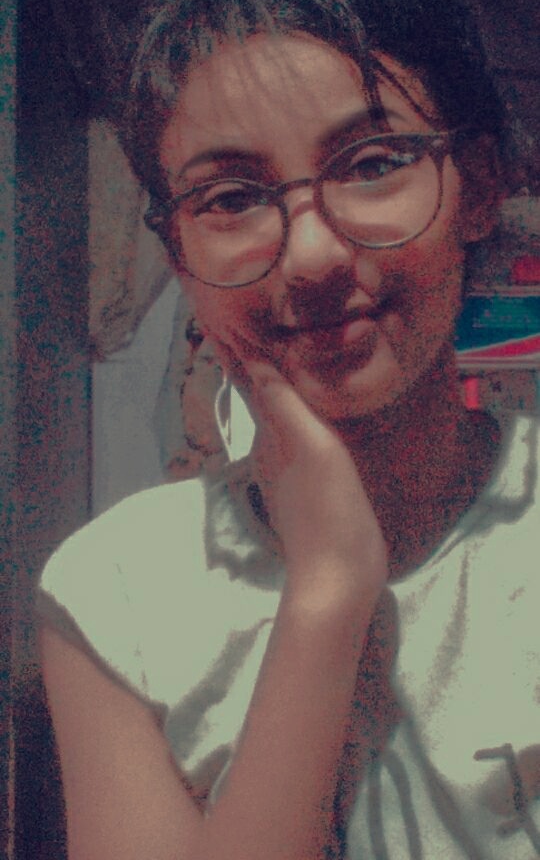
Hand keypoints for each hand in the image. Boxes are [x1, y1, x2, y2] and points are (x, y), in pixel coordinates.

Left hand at [216, 335, 386, 601]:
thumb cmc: (327, 509)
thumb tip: (254, 358)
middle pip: (259, 397)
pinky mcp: (310, 488)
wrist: (338, 577)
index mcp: (269, 437)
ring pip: (278, 417)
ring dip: (275, 387)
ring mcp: (290, 472)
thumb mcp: (310, 448)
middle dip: (254, 364)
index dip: (240, 353)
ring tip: (285, 356)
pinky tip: (312, 409)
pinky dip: (298, 413)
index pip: (249, 385)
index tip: (227, 318)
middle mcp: (272, 451)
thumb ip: (285, 405)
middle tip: (255, 324)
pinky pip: (298, 437)